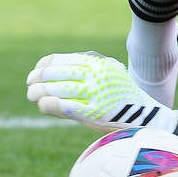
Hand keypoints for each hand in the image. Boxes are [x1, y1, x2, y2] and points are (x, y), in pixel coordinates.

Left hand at [26, 51, 177, 151]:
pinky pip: (67, 106)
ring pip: (60, 88)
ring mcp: (96, 93)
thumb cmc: (123, 97)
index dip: (46, 65)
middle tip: (30, 84)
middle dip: (39, 78)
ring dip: (40, 91)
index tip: (36, 71)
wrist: (147, 117)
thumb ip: (89, 70)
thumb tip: (58, 72)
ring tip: (32, 95)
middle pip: (59, 73)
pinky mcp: (95, 112)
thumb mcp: (109, 74)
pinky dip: (51, 104)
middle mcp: (97, 75)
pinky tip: (42, 104)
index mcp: (99, 64)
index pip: (65, 59)